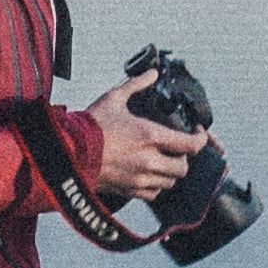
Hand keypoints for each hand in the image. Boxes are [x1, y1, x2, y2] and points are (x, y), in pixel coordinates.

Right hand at [82, 68, 210, 201]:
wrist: (67, 152)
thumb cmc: (89, 126)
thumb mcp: (113, 98)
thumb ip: (136, 85)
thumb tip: (151, 74)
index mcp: (150, 136)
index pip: (191, 145)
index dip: (201, 139)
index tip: (197, 133)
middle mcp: (149, 160)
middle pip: (183, 167)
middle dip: (184, 157)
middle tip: (177, 148)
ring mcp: (140, 178)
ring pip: (170, 182)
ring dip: (170, 172)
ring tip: (163, 161)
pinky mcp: (129, 190)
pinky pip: (154, 194)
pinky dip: (156, 185)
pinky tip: (149, 174)